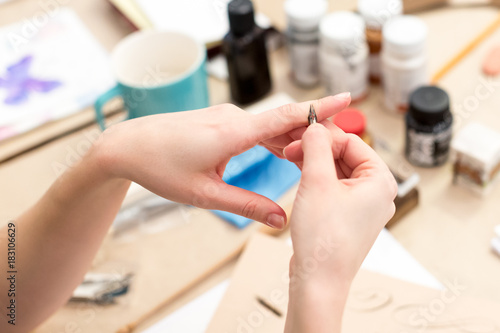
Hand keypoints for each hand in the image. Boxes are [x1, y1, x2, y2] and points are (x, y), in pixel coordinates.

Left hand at [92, 93, 350, 227]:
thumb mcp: (206, 194)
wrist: (127, 147)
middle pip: (284, 121)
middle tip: (338, 146)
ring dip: (291, 138)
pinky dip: (272, 138)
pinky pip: (254, 127)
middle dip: (311, 132)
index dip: (319, 109)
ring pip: (269, 125)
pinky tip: (282, 151)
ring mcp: (225, 117)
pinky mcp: (218, 121)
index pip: (287, 116)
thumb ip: (247, 205)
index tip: (347, 98)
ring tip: (315, 155)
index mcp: (233, 132)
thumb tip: (280, 219)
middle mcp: (233, 118)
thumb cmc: (160, 168)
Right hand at [283, 123, 396, 332]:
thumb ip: (316, 147)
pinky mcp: (347, 218)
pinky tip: (299, 174)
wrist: (318, 281)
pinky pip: (333, 188)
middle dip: (317, 148)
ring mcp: (362, 207)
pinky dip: (317, 179)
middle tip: (292, 146)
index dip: (324, 134)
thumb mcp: (316, 182)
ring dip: (314, 163)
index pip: (352, 141)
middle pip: (345, 156)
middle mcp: (376, 193)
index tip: (300, 132)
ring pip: (337, 171)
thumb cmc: (324, 239)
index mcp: (380, 181)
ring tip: (291, 158)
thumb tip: (315, 126)